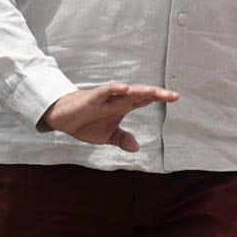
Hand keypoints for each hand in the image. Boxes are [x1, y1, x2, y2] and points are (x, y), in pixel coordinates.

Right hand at [40, 82, 178, 152]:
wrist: (61, 117)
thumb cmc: (85, 122)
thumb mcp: (106, 136)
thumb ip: (122, 139)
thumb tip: (137, 147)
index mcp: (122, 107)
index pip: (144, 100)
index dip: (159, 98)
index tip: (176, 97)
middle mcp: (116, 100)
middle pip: (140, 95)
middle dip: (156, 94)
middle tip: (173, 95)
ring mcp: (105, 99)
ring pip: (126, 92)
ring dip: (141, 91)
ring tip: (157, 91)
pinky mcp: (91, 99)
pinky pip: (104, 92)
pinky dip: (114, 89)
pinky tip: (125, 88)